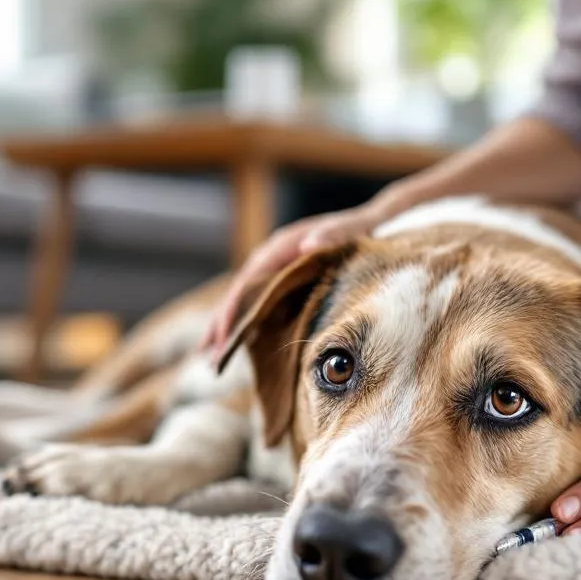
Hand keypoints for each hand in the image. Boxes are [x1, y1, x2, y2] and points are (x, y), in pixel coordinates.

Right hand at [199, 204, 384, 358]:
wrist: (373, 221)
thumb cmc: (362, 226)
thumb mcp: (352, 227)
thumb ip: (334, 233)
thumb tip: (310, 243)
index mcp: (284, 245)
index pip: (250, 279)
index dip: (236, 307)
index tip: (225, 333)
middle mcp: (273, 256)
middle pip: (240, 292)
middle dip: (222, 323)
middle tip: (207, 355)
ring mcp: (277, 269)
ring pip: (245, 300)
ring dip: (227, 327)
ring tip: (210, 358)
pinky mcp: (285, 280)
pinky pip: (260, 304)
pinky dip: (247, 324)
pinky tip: (239, 346)